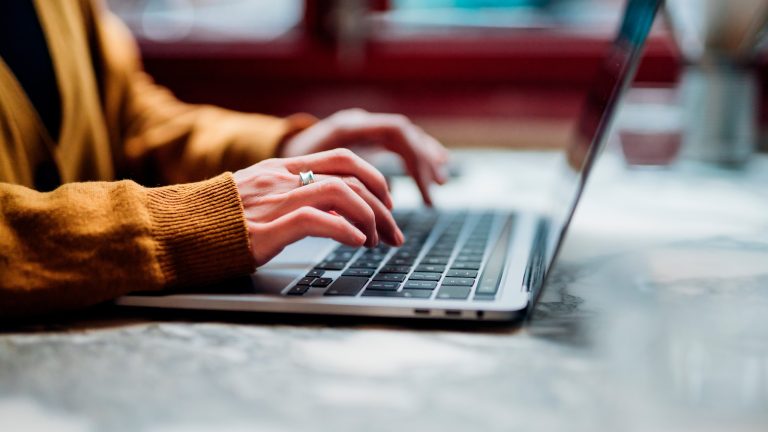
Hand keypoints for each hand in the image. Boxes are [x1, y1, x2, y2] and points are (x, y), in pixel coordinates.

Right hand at [233, 149, 404, 265]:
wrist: (174, 230)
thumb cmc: (217, 220)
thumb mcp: (258, 197)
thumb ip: (293, 196)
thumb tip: (335, 211)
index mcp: (282, 168)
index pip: (343, 159)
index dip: (374, 179)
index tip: (386, 205)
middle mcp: (283, 178)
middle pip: (351, 174)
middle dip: (382, 204)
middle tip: (393, 232)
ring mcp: (275, 201)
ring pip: (341, 194)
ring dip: (369, 219)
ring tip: (376, 242)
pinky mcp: (266, 228)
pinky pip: (317, 220)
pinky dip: (345, 230)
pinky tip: (357, 244)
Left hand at [280, 109, 448, 205]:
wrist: (270, 150)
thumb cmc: (283, 170)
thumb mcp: (306, 179)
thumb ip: (334, 191)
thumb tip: (363, 218)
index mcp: (347, 127)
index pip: (396, 132)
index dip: (414, 160)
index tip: (423, 189)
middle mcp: (359, 122)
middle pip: (405, 134)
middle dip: (423, 164)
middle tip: (435, 192)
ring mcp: (362, 128)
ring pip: (404, 137)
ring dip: (424, 159)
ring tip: (440, 182)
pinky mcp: (363, 139)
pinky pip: (398, 143)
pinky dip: (416, 157)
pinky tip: (432, 168)